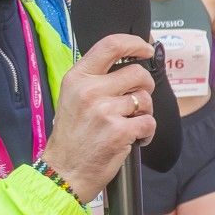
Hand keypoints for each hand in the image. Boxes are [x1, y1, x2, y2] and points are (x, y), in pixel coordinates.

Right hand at [41, 35, 156, 203]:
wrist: (65, 171)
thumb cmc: (72, 137)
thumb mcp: (73, 98)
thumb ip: (96, 79)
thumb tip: (128, 64)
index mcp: (77, 78)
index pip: (110, 45)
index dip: (135, 43)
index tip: (146, 49)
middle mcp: (90, 90)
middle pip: (137, 73)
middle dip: (145, 87)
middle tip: (136, 102)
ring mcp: (105, 111)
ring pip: (145, 99)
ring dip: (143, 113)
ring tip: (128, 125)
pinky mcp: (119, 131)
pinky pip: (149, 123)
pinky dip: (147, 133)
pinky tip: (133, 139)